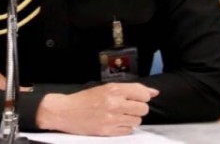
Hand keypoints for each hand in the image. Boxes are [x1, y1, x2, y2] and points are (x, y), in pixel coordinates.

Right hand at [35, 82, 159, 135]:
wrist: (66, 112)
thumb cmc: (85, 99)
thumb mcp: (106, 88)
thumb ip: (130, 89)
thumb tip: (153, 93)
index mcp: (113, 89)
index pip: (142, 93)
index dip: (143, 96)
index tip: (137, 98)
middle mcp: (115, 103)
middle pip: (143, 108)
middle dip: (138, 108)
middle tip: (127, 107)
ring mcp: (112, 119)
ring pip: (137, 121)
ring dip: (131, 118)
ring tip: (119, 115)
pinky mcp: (108, 131)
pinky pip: (128, 131)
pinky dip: (124, 127)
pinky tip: (114, 122)